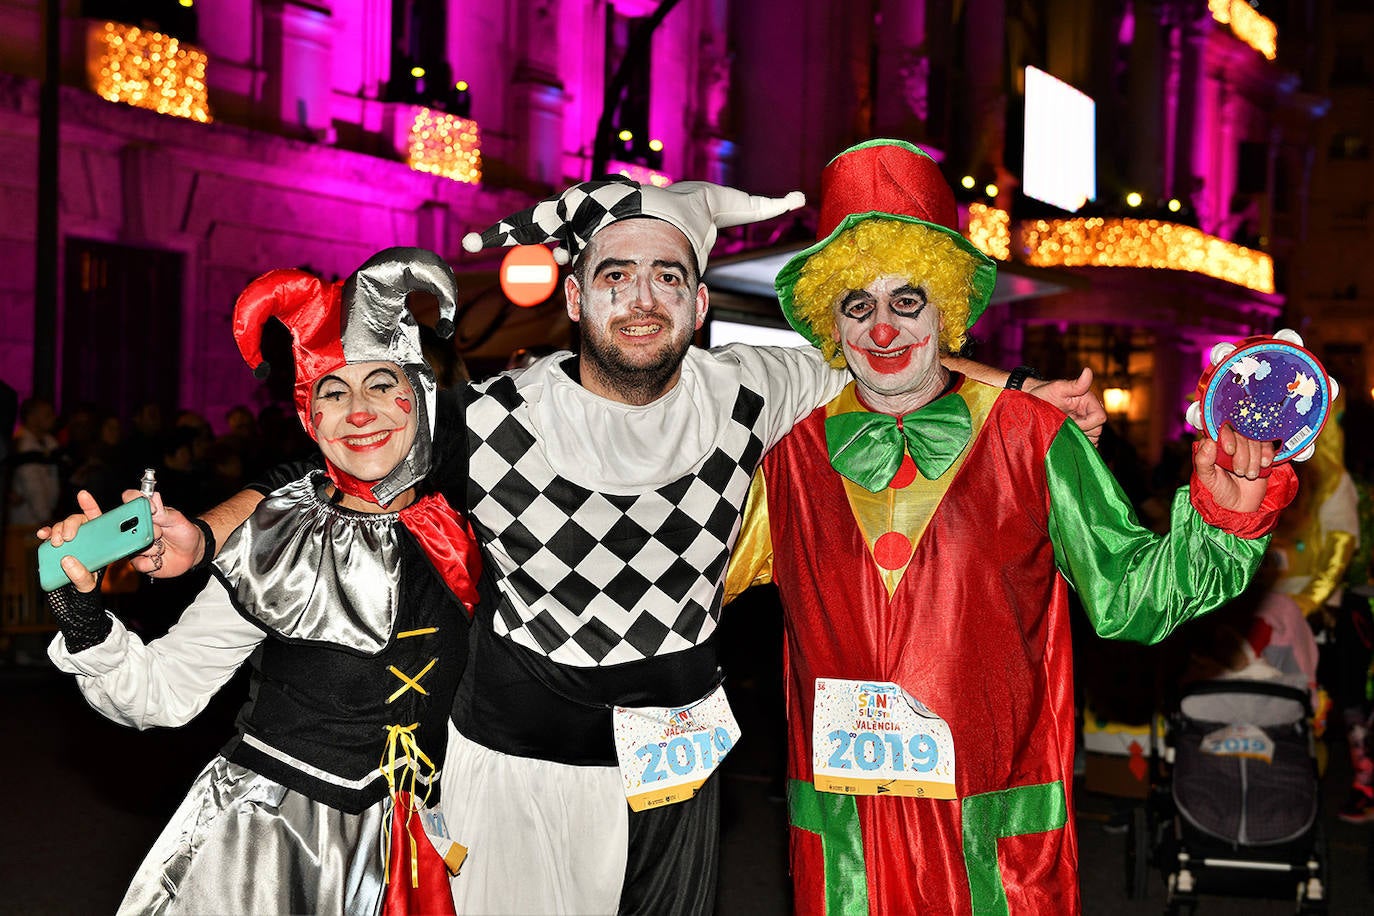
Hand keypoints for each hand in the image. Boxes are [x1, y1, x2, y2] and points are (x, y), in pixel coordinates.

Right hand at [38, 491, 113, 651]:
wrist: (73, 606)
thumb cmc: (86, 594)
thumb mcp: (87, 587)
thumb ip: (81, 576)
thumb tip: (67, 560)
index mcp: (101, 545)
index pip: (99, 521)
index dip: (91, 506)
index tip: (83, 495)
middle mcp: (87, 541)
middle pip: (79, 522)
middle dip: (71, 523)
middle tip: (67, 536)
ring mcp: (71, 545)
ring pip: (63, 527)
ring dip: (57, 529)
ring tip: (57, 541)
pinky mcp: (57, 551)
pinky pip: (50, 537)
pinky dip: (45, 534)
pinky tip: (42, 536)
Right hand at [125, 490, 203, 578]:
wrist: (191, 552)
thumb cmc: (183, 532)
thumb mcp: (177, 519)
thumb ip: (163, 512)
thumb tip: (153, 498)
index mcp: (144, 513)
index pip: (130, 499)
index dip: (135, 501)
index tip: (152, 510)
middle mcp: (135, 528)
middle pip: (126, 526)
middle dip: (148, 532)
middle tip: (160, 533)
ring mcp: (135, 545)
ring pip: (135, 547)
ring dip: (153, 548)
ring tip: (163, 547)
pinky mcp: (138, 561)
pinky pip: (139, 563)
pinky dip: (152, 562)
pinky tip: (160, 559)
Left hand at [1025, 368, 1106, 446]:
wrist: (1031, 403)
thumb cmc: (1044, 393)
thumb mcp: (1058, 388)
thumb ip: (1076, 384)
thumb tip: (1088, 370)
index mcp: (1089, 401)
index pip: (1100, 418)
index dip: (1087, 424)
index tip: (1071, 423)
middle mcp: (1089, 413)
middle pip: (1098, 430)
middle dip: (1083, 432)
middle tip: (1064, 428)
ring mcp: (1084, 423)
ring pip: (1093, 438)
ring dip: (1080, 440)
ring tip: (1063, 433)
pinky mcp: (1078, 433)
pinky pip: (1086, 443)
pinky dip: (1078, 445)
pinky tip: (1066, 442)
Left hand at [1193, 426, 1274, 511]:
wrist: (1240, 505)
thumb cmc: (1219, 490)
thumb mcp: (1206, 478)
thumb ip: (1203, 460)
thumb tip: (1208, 442)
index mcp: (1213, 444)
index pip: (1220, 428)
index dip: (1227, 436)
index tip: (1229, 451)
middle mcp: (1230, 441)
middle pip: (1240, 433)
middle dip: (1242, 453)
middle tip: (1239, 471)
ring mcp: (1247, 445)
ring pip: (1254, 438)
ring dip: (1254, 457)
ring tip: (1249, 475)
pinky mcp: (1262, 451)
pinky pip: (1268, 444)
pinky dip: (1267, 454)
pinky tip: (1263, 465)